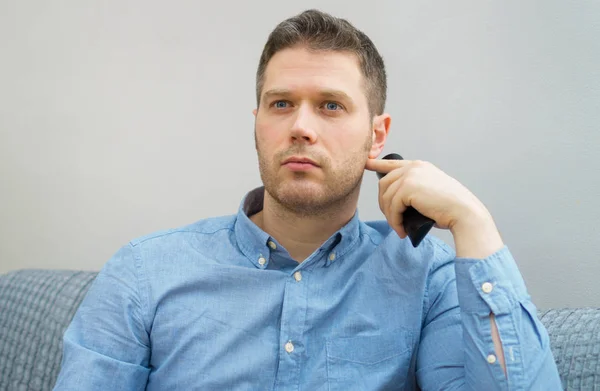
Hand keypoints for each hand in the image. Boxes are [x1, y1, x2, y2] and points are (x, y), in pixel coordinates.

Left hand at [365, 158, 503, 257]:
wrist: (464, 213)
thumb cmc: (450, 209)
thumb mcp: (429, 193)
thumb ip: (413, 191)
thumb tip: (396, 202)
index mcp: (419, 166)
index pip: (391, 163)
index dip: (376, 164)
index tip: (366, 164)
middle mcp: (413, 167)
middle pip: (384, 184)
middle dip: (384, 204)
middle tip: (395, 221)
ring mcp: (410, 175)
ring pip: (386, 197)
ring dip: (390, 216)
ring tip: (399, 228)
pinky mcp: (407, 187)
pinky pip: (392, 207)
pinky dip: (394, 221)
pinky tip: (402, 230)